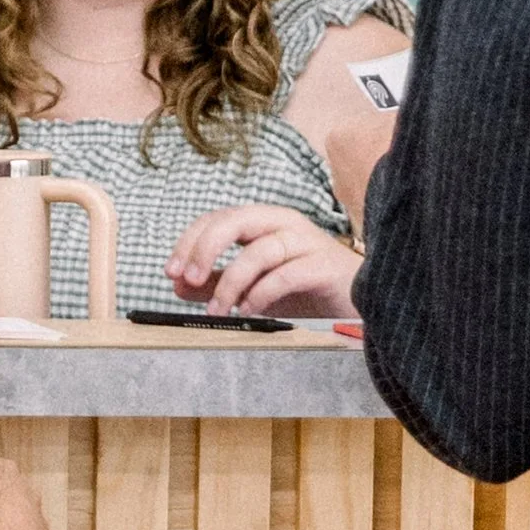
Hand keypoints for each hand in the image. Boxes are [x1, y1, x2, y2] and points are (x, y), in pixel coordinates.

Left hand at [167, 205, 359, 319]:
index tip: (171, 272)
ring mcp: (305, 242)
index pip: (217, 219)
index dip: (190, 242)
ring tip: (219, 311)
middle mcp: (283, 224)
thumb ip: (217, 284)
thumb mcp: (252, 287)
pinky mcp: (322, 266)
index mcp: (263, 222)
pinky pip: (286, 274)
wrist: (358, 299)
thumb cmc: (305, 289)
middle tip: (189, 279)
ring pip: (259, 251)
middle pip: (235, 220)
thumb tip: (178, 285)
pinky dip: (262, 294)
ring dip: (231, 283)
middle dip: (204, 249)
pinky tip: (250, 310)